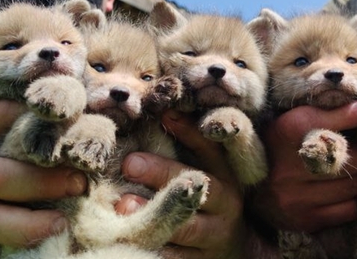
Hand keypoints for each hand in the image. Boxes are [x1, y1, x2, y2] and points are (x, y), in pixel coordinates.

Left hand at [116, 110, 247, 258]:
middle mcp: (224, 207)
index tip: (163, 116)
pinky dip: (153, 247)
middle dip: (161, 174)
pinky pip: (175, 257)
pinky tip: (128, 237)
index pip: (211, 151)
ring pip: (185, 227)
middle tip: (129, 164)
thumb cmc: (212, 201)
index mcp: (226, 178)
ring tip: (124, 205)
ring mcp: (212, 239)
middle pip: (195, 188)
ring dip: (153, 216)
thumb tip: (165, 111)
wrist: (233, 250)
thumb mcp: (211, 171)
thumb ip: (192, 143)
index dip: (190, 133)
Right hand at [252, 100, 356, 232]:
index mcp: (289, 131)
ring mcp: (296, 196)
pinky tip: (337, 191)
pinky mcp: (304, 219)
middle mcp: (290, 166)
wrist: (243, 183)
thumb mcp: (296, 119)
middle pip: (354, 160)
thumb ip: (333, 111)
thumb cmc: (275, 143)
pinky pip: (347, 210)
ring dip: (356, 178)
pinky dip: (349, 200)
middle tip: (352, 150)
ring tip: (343, 170)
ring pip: (353, 186)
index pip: (341, 125)